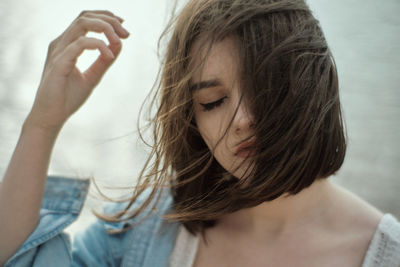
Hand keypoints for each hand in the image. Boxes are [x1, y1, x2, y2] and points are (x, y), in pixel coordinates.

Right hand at [27, 10, 128, 130]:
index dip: (106, 17)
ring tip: (120, 40)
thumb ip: (104, 61)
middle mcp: (61, 43)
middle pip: (85, 16)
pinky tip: (109, 56)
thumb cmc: (68, 98)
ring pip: (82, 23)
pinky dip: (99, 46)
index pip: (86, 19)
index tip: (124, 27)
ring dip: (105, 27)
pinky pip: (80, 44)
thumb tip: (119, 44)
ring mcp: (58, 51)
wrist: (51, 117)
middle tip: (126, 33)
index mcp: (67, 44)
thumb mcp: (93, 76)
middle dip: (110, 20)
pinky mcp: (59, 62)